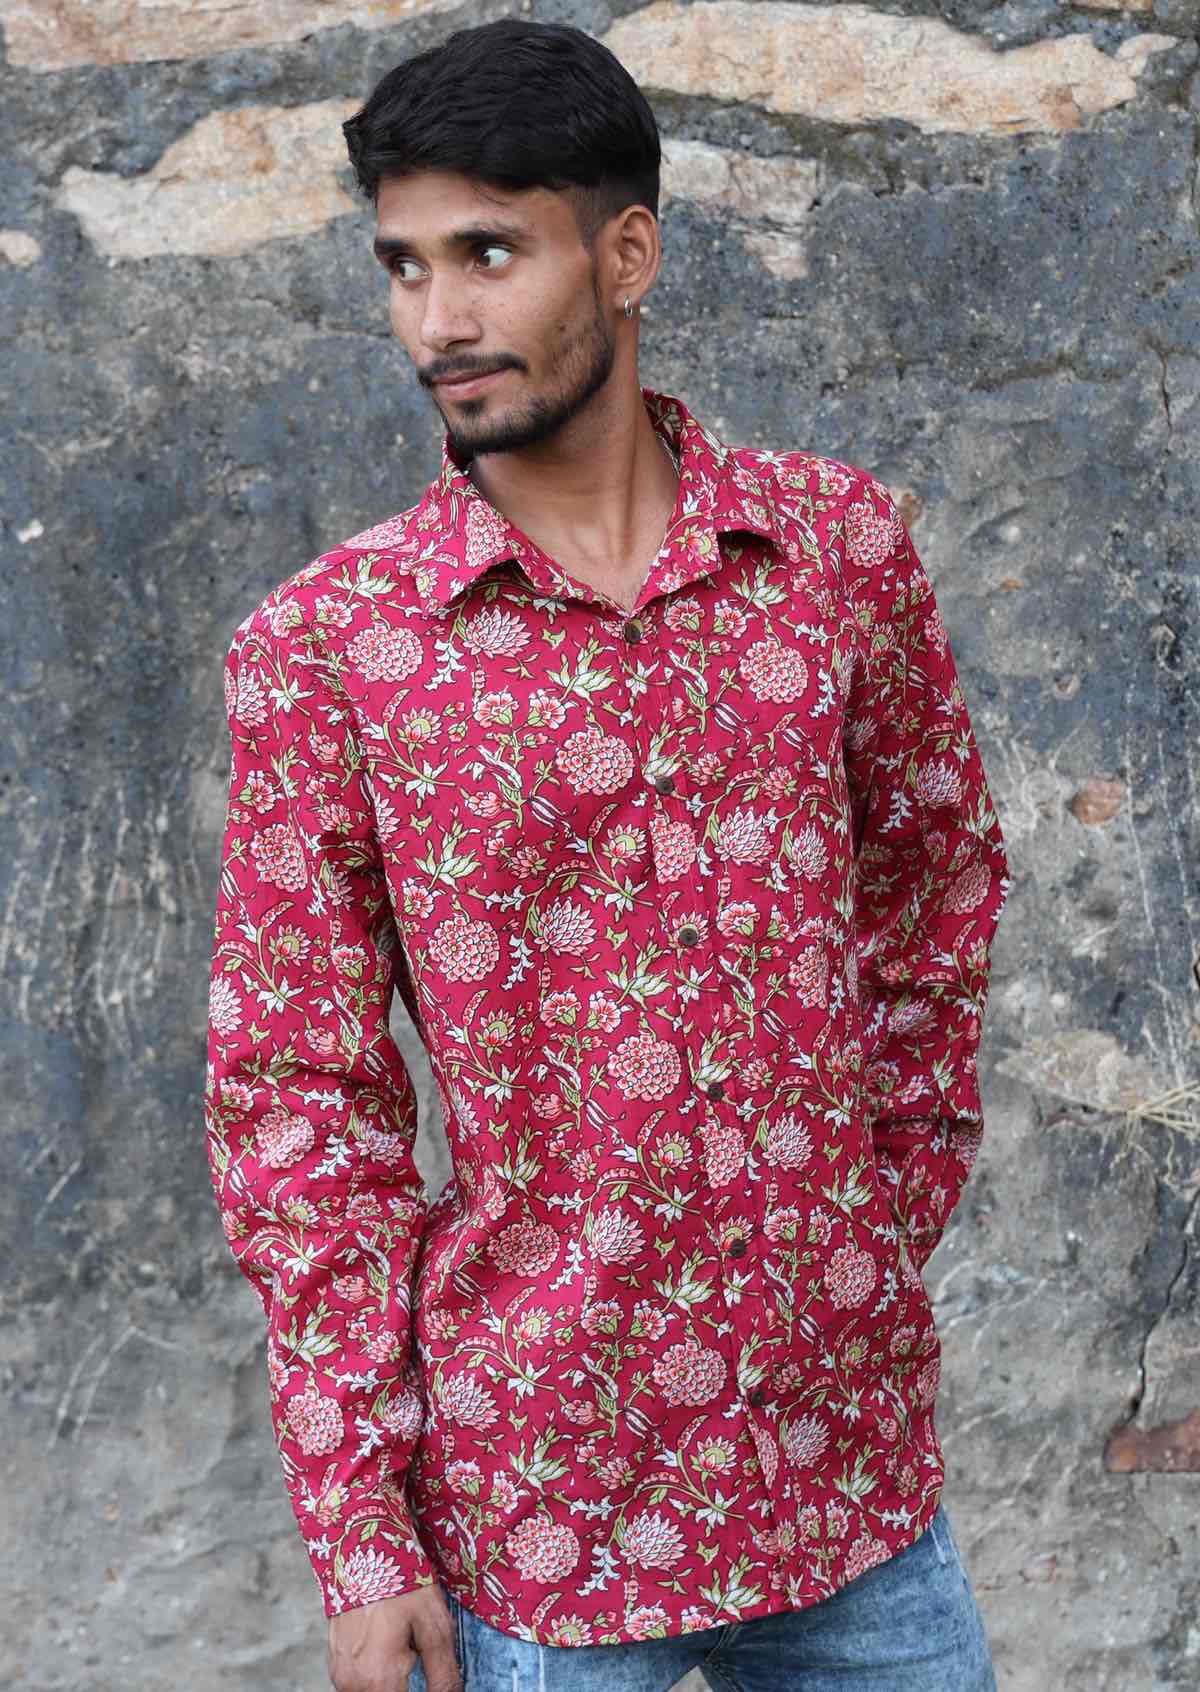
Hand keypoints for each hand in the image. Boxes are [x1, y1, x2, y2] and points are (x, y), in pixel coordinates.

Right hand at [327, 1585, 463, 1691]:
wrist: (361, 1549)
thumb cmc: (400, 1582)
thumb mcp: (434, 1625)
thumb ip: (444, 1673)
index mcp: (380, 1679)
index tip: (424, 1672)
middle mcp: (354, 1684)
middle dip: (406, 1687)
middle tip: (414, 1656)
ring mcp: (340, 1675)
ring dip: (390, 1684)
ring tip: (403, 1649)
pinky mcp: (334, 1664)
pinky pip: (359, 1684)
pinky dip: (376, 1675)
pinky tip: (387, 1647)